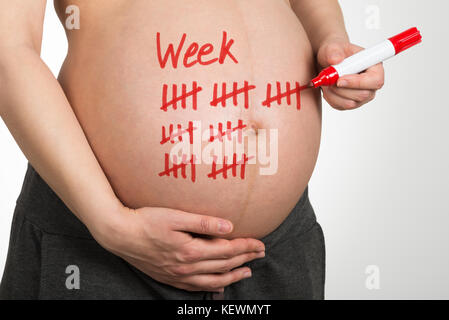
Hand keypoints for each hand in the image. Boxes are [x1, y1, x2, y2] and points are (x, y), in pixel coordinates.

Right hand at [90, 206, 265, 292]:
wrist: (120, 235)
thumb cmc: (147, 221)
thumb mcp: (175, 216)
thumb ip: (203, 223)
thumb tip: (228, 227)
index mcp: (191, 250)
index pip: (227, 250)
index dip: (246, 247)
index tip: (260, 243)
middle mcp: (187, 267)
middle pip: (224, 265)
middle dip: (246, 259)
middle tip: (261, 253)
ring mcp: (178, 276)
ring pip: (214, 280)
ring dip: (234, 275)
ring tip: (248, 271)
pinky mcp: (170, 278)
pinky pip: (197, 287)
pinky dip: (213, 286)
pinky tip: (220, 283)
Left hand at [317, 38, 384, 109]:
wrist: (326, 62)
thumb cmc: (335, 53)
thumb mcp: (332, 47)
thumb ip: (334, 51)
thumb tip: (335, 59)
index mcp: (375, 67)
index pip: (375, 81)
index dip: (358, 83)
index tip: (339, 80)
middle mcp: (371, 84)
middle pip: (362, 95)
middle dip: (341, 89)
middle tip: (328, 80)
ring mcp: (362, 96)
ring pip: (349, 103)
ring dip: (333, 93)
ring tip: (327, 81)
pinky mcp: (350, 103)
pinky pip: (339, 106)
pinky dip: (329, 98)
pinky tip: (327, 87)